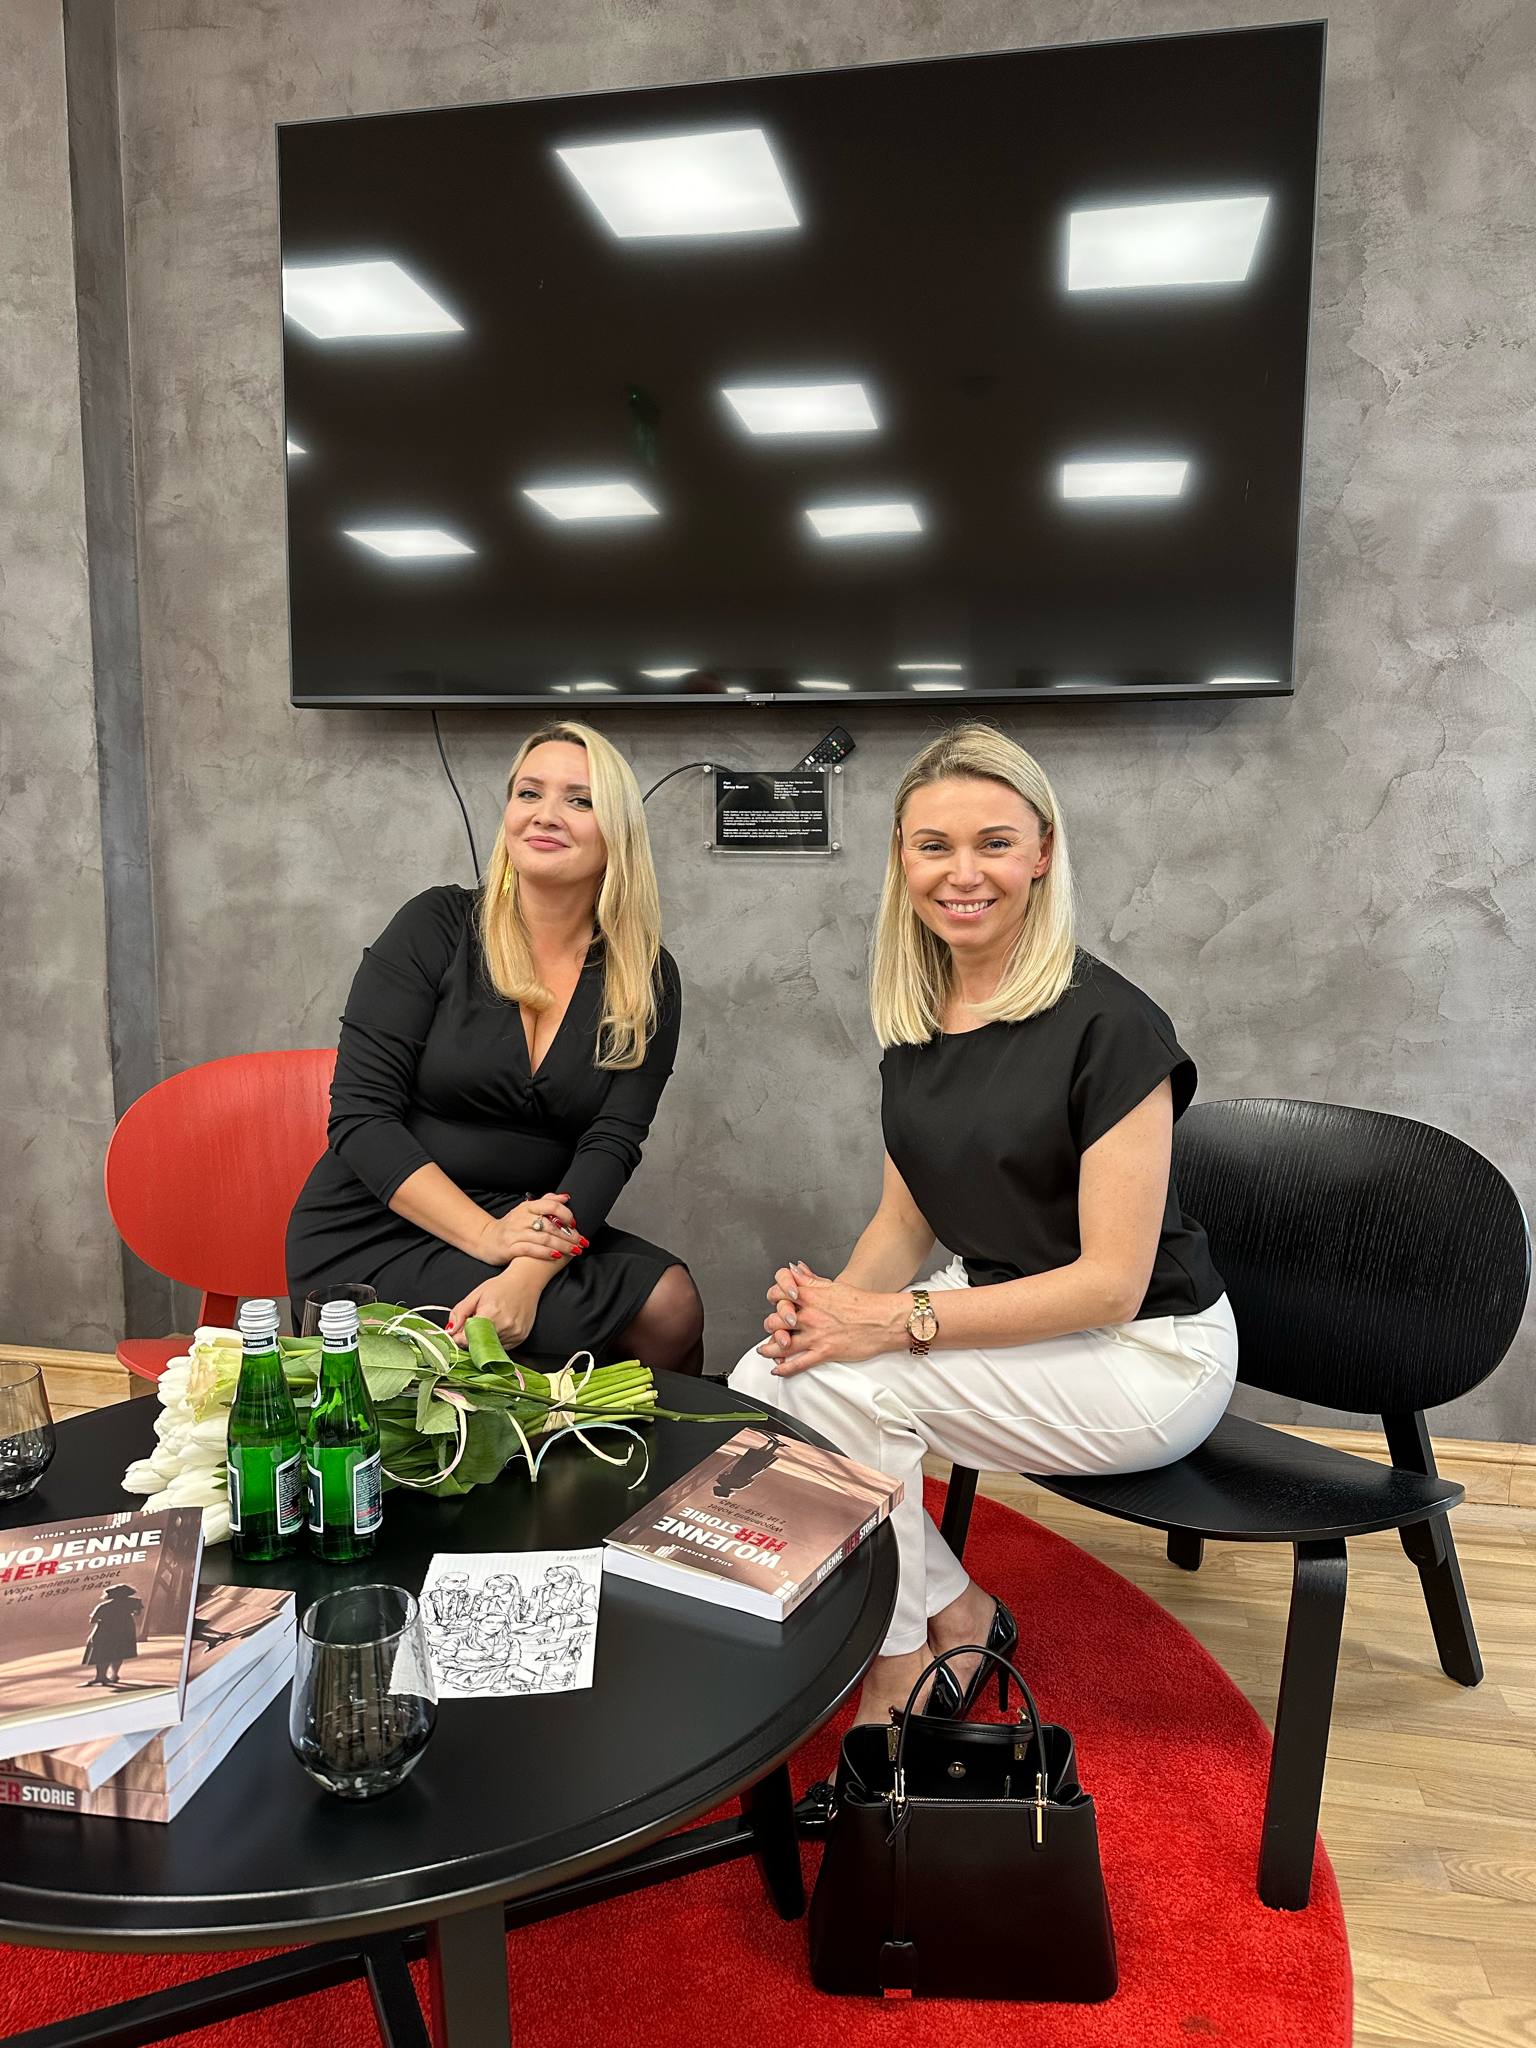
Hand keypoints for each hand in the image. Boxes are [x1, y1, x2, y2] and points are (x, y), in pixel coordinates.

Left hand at [448, 1269, 542, 1348]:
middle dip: (472, 1338)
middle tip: (475, 1324)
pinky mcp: (520, 1338)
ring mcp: (514, 1334)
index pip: (466, 1340)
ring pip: (489, 1348)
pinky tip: (500, 1326)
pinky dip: (496, 1340)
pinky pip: (501, 1347)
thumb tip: (450, 1330)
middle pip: (478, 1345)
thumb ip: (460, 1313)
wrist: (526, 1281)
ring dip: (485, 1339)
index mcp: (490, 1314)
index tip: (459, 1331)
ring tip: (491, 1322)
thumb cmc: (500, 1286)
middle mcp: (504, 1326)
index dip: (459, 1337)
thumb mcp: (475, 1295)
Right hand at [475, 1192, 586, 1268]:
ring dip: (563, 1245)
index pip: (550, 1205)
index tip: (575, 1224)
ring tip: (575, 1250)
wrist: (485, 1239)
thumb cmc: (510, 1226)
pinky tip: (556, 1256)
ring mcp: (515, 1233)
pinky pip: (531, 1249)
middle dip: (570, 1234)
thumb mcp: (526, 1210)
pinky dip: (546, 1253)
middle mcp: (521, 1218)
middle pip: (551, 1225)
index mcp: (527, 1207)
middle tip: (582, 1241)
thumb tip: (565, 1196)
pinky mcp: (510, 1248)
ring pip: (544, 1238)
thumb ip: (546, 1202)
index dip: (566, 1215)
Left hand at [758, 1262, 904, 1375]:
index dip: (772, 1298)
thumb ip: (810, 1279)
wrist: (883, 1319)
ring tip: (764, 1350)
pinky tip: (778, 1369)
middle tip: (771, 1329)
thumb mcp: (833, 1285)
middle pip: (774, 1321)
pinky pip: (797, 1364)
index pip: (778, 1293)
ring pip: (781, 1344)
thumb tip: (795, 1269)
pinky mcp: (823, 1352)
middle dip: (769, 1326)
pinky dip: (784, 1369)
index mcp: (811, 1296)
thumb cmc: (863, 1303)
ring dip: (769, 1349)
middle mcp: (809, 1315)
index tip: (774, 1303)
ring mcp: (815, 1335)